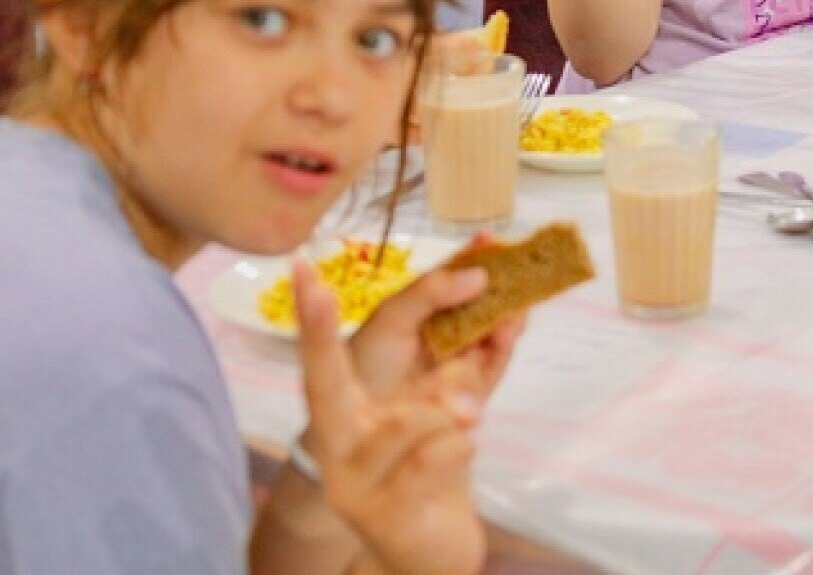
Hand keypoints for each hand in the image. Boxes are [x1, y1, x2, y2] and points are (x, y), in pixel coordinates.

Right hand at [295, 262, 486, 574]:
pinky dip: (461, 445)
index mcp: (342, 413)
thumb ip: (465, 361)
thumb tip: (508, 309)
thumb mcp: (443, 409)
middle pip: (325, 384)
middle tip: (384, 314)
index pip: (320, 359)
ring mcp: (351, 484)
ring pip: (410, 416)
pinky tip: (467, 447)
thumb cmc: (433, 468)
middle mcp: (333, 446)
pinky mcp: (382, 517)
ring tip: (467, 420)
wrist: (431, 551)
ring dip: (454, 408)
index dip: (311, 319)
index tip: (301, 269)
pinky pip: (434, 457)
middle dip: (333, 337)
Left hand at [347, 238, 525, 406]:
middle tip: (516, 265)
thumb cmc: (364, 367)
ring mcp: (465, 358)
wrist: (355, 427)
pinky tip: (507, 331)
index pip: (456, 276)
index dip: (474, 256)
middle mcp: (450, 330)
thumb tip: (480, 274)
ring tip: (514, 301)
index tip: (489, 237)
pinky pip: (498, 362)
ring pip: (498, 328)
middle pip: (487, 300)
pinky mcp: (477, 388)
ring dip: (510, 312)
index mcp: (426, 309)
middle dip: (504, 282)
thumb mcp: (390, 319)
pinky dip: (506, 344)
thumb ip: (430, 292)